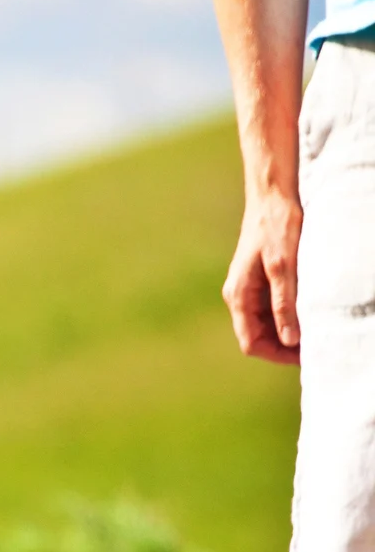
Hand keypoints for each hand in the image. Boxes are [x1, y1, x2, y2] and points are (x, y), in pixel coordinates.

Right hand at [222, 188, 301, 364]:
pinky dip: (287, 316)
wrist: (271, 196)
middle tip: (314, 345)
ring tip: (313, 330)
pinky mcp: (258, 280)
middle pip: (257, 337)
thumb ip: (284, 304)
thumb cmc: (276, 227)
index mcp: (238, 295)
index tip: (305, 355)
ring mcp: (247, 289)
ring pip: (264, 325)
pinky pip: (269, 309)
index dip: (277, 354)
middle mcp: (238, 296)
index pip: (251, 343)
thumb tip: (289, 340)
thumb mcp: (284, 266)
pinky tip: (306, 311)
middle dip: (283, 346)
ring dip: (286, 331)